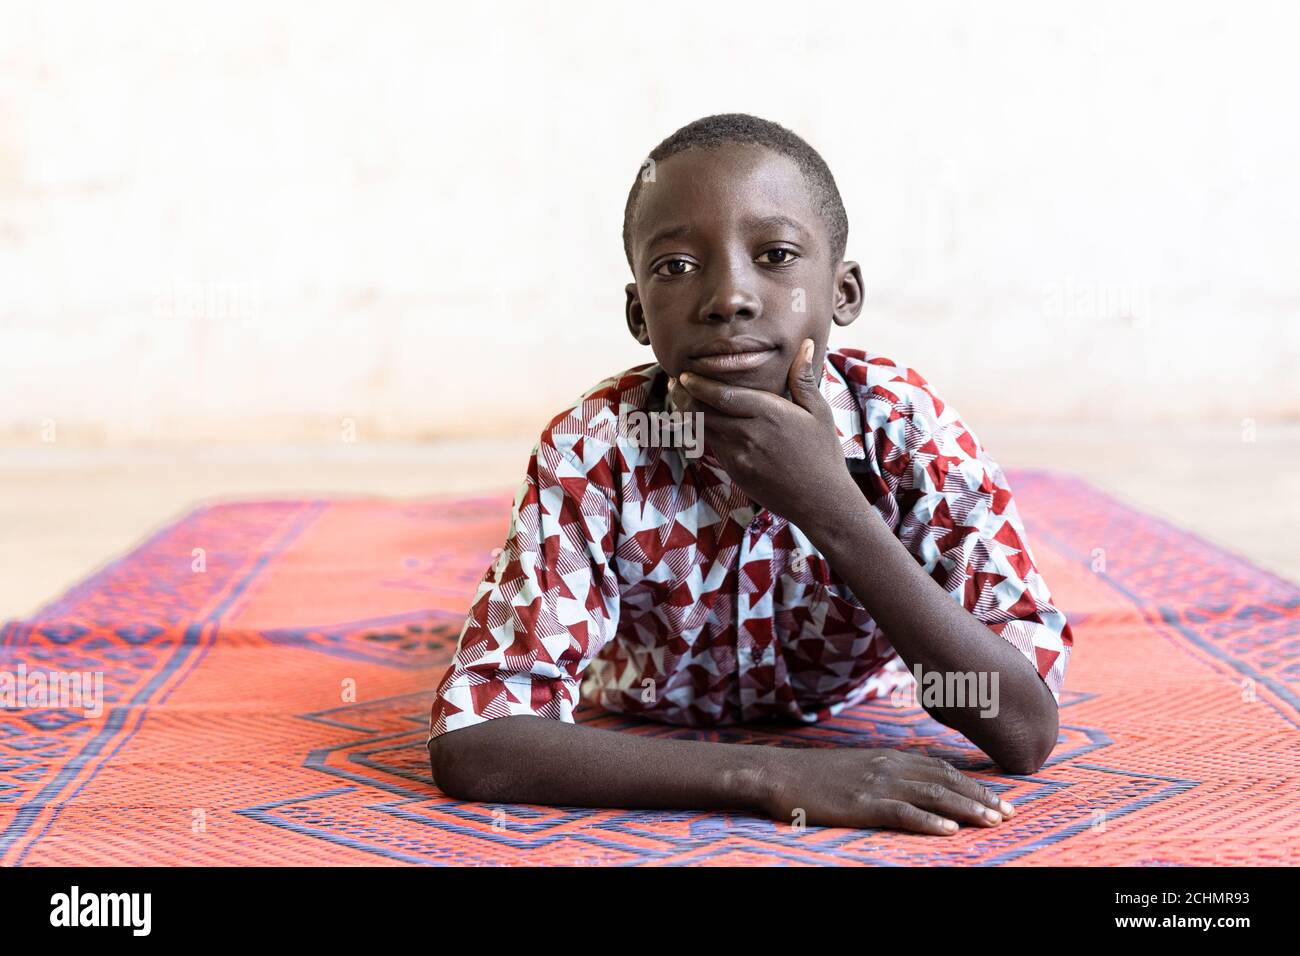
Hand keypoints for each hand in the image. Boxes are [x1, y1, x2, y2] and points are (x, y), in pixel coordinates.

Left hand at [670, 339, 852, 528]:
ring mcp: (740, 456)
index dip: (699, 385)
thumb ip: (804, 378)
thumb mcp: (819, 412)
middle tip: (675, 383)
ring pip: (703, 431)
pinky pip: (713, 448)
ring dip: (688, 415)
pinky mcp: (736, 472)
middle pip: (704, 412)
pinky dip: (702, 433)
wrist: (821, 501)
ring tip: (680, 399)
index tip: (685, 375)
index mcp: (770, 414)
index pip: (723, 395)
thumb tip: (805, 344)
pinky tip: (699, 423)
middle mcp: (750, 434)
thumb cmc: (823, 453)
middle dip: (685, 397)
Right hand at [756, 746, 1015, 834]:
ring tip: (992, 821)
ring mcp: (877, 784)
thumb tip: (911, 783)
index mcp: (889, 757)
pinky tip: (949, 832)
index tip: (999, 797)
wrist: (778, 772)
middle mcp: (889, 766)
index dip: (973, 783)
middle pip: (946, 780)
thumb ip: (885, 772)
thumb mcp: (856, 766)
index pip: (942, 768)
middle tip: (1010, 812)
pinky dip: (929, 822)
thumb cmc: (813, 775)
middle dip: (981, 796)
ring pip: (933, 795)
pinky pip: (903, 813)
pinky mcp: (863, 804)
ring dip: (966, 809)